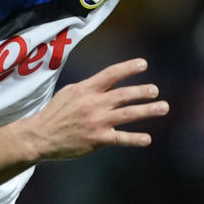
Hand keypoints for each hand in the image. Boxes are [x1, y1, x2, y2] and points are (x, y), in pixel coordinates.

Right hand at [21, 58, 167, 158]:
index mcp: (86, 89)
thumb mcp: (70, 92)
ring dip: (147, 110)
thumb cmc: (56, 113)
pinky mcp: (97, 139)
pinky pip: (120, 138)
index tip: (144, 64)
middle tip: (155, 90)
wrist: (41, 135)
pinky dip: (135, 139)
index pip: (111, 74)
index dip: (128, 68)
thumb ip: (89, 87)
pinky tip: (148, 139)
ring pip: (127, 114)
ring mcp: (97, 121)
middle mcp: (94, 104)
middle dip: (142, 91)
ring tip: (163, 107)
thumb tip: (107, 81)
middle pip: (123, 94)